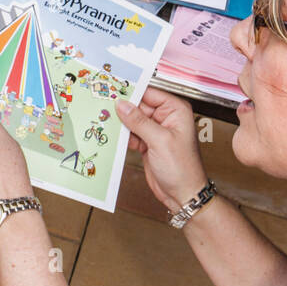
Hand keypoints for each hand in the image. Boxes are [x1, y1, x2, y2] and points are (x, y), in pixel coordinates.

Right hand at [116, 87, 206, 213]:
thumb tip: (122, 105)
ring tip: (106, 121)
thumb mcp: (160, 141)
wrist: (182, 195)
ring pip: (133, 119)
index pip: (149, 93)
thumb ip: (139, 121)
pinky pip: (131, 133)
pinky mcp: (148, 142)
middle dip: (123, 109)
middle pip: (139, 106)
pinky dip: (123, 136)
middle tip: (104, 106)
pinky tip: (114, 136)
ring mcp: (156, 130)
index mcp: (175, 110)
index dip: (131, 92)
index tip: (112, 90)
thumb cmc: (182, 168)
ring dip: (121, 123)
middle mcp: (166, 117)